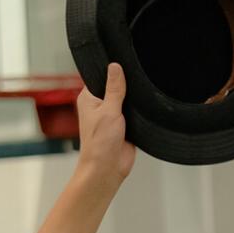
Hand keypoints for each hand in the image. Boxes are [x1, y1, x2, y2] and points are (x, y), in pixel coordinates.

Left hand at [76, 63, 135, 189]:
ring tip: (140, 96)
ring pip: (126, 100)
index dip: (112, 71)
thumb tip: (115, 67)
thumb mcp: (109, 110)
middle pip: (115, 87)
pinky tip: (144, 108)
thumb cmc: (99, 144)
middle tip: (136, 81)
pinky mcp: (124, 125)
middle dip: (126, 86)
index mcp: (89, 98)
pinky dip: (139, 111)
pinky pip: (134, 112)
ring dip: (133, 100)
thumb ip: (114, 88)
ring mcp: (111, 115)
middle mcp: (99, 106)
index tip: (125, 63)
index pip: (100, 76)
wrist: (107, 169)